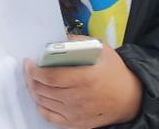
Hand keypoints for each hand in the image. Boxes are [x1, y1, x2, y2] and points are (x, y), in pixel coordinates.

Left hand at [24, 42, 142, 127]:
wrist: (130, 98)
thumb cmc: (115, 73)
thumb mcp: (103, 50)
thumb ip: (80, 41)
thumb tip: (59, 38)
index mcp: (85, 78)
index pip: (50, 76)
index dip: (34, 70)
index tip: (29, 62)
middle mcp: (78, 98)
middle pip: (44, 90)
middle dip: (31, 78)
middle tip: (29, 69)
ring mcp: (76, 113)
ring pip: (44, 103)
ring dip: (34, 90)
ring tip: (33, 80)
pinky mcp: (76, 123)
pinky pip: (50, 117)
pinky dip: (41, 107)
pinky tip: (40, 97)